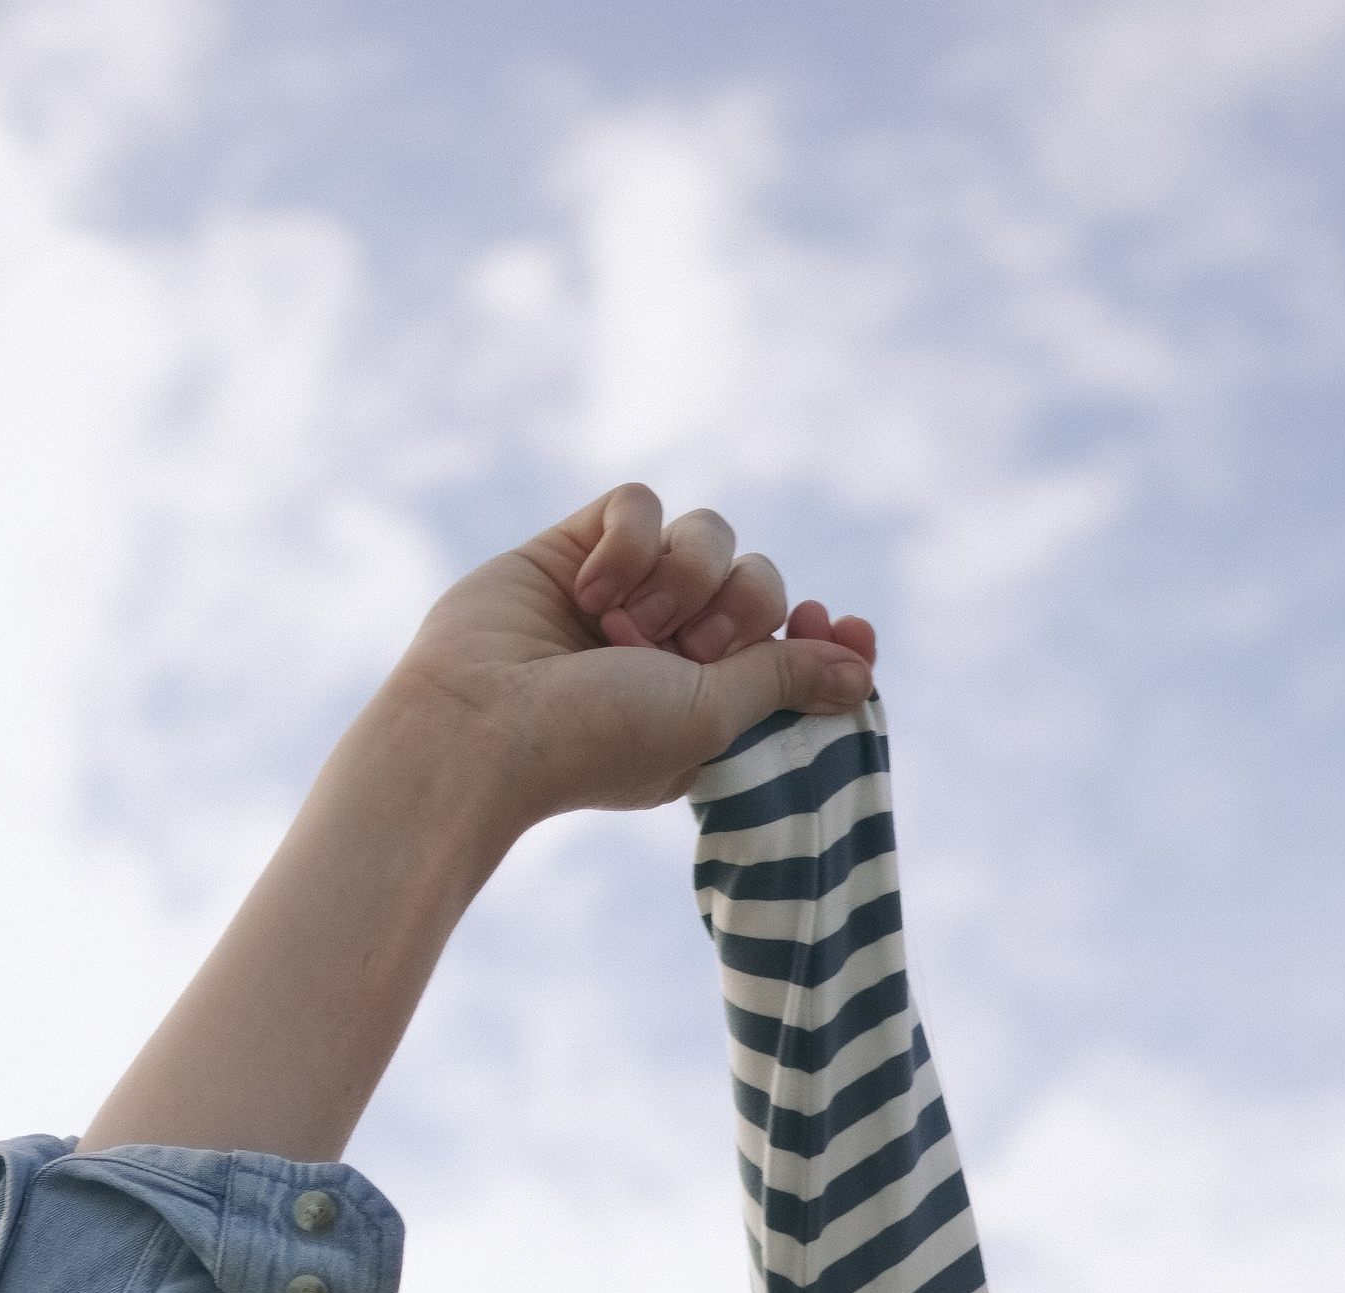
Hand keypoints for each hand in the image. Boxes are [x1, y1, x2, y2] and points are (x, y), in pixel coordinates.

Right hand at [80, 485, 874, 1156]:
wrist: (480, 723)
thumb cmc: (592, 740)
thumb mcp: (710, 717)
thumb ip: (785, 679)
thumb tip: (864, 672)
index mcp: (711, 701)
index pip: (794, 645)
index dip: (823, 632)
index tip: (841, 623)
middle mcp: (674, 645)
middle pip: (761, 579)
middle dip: (738, 608)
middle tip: (689, 647)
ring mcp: (628, 592)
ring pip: (709, 532)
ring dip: (680, 577)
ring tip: (620, 627)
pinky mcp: (581, 544)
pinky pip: (642, 500)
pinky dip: (628, 539)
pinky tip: (590, 589)